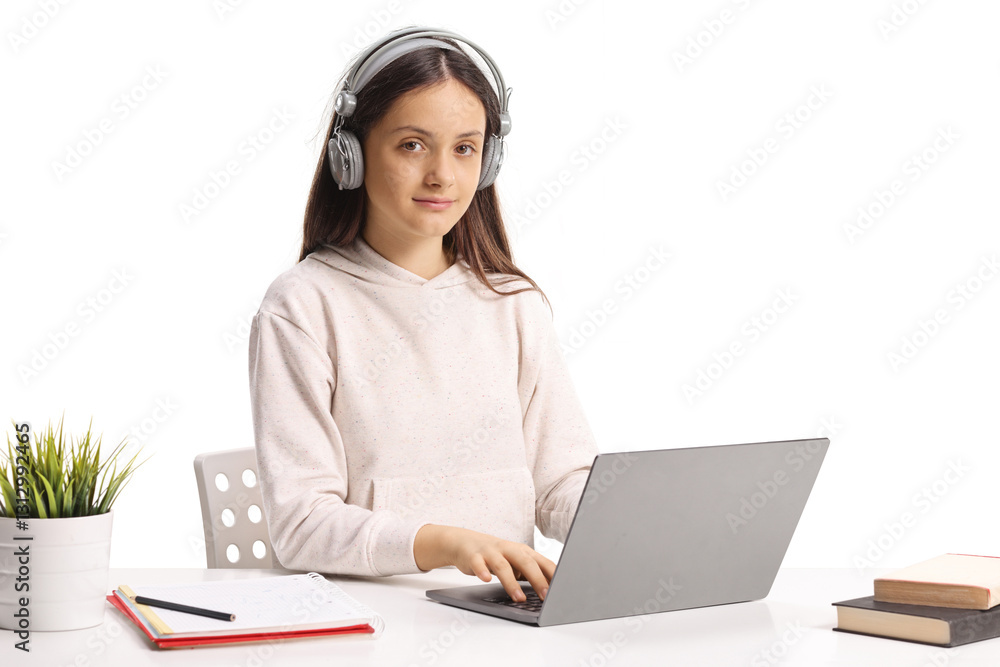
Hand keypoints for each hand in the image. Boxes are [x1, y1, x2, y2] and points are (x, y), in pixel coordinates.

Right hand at [414, 524, 554, 601]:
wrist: (465, 542)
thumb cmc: (495, 554)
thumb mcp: (515, 561)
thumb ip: (531, 572)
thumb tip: (551, 590)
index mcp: (522, 551)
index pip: (542, 562)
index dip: (553, 576)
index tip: (562, 590)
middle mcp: (508, 549)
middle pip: (526, 562)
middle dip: (537, 579)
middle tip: (546, 596)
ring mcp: (491, 552)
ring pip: (503, 566)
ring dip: (511, 583)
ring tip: (519, 598)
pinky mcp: (474, 557)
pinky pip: (478, 564)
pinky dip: (482, 571)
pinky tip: (485, 579)